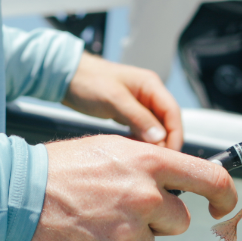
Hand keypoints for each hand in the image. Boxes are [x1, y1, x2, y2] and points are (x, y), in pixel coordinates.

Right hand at [17, 135, 236, 240]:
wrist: (15, 199)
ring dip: (127, 238)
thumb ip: (146, 165)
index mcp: (149, 162)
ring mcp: (131, 231)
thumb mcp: (109, 150)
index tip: (222, 206)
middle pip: (178, 220)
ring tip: (92, 221)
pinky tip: (84, 239)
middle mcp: (146, 196)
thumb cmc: (55, 172)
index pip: (210, 178)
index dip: (224, 195)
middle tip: (120, 210)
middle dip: (157, 219)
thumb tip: (171, 181)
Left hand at [61, 53, 183, 150]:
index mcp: (151, 85)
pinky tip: (134, 153)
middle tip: (156, 163)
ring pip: (155, 129)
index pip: (173, 113)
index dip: (175, 135)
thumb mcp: (114, 99)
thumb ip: (138, 118)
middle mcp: (149, 95)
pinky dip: (141, 142)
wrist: (66, 77)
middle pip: (168, 123)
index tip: (170, 156)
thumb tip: (160, 138)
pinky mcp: (128, 114)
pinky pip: (142, 131)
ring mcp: (139, 105)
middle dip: (165, 143)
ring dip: (153, 145)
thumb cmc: (88, 81)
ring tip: (145, 161)